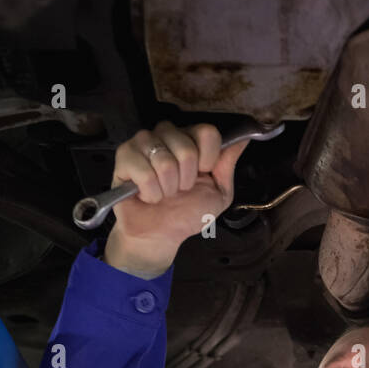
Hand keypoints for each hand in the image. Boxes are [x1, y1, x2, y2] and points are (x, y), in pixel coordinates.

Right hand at [103, 119, 249, 276]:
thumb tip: (244, 138)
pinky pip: (143, 172)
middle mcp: (167, 135)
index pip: (208, 132)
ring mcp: (144, 142)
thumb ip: (227, 164)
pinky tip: (147, 195)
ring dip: (168, 188)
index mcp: (191, 140)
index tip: (202, 176)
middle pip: (187, 147)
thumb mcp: (218, 192)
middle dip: (187, 179)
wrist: (160, 235)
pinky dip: (150, 192)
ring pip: (164, 159)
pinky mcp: (124, 155)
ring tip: (163, 193)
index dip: (208, 160)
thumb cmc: (187, 213)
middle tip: (179, 190)